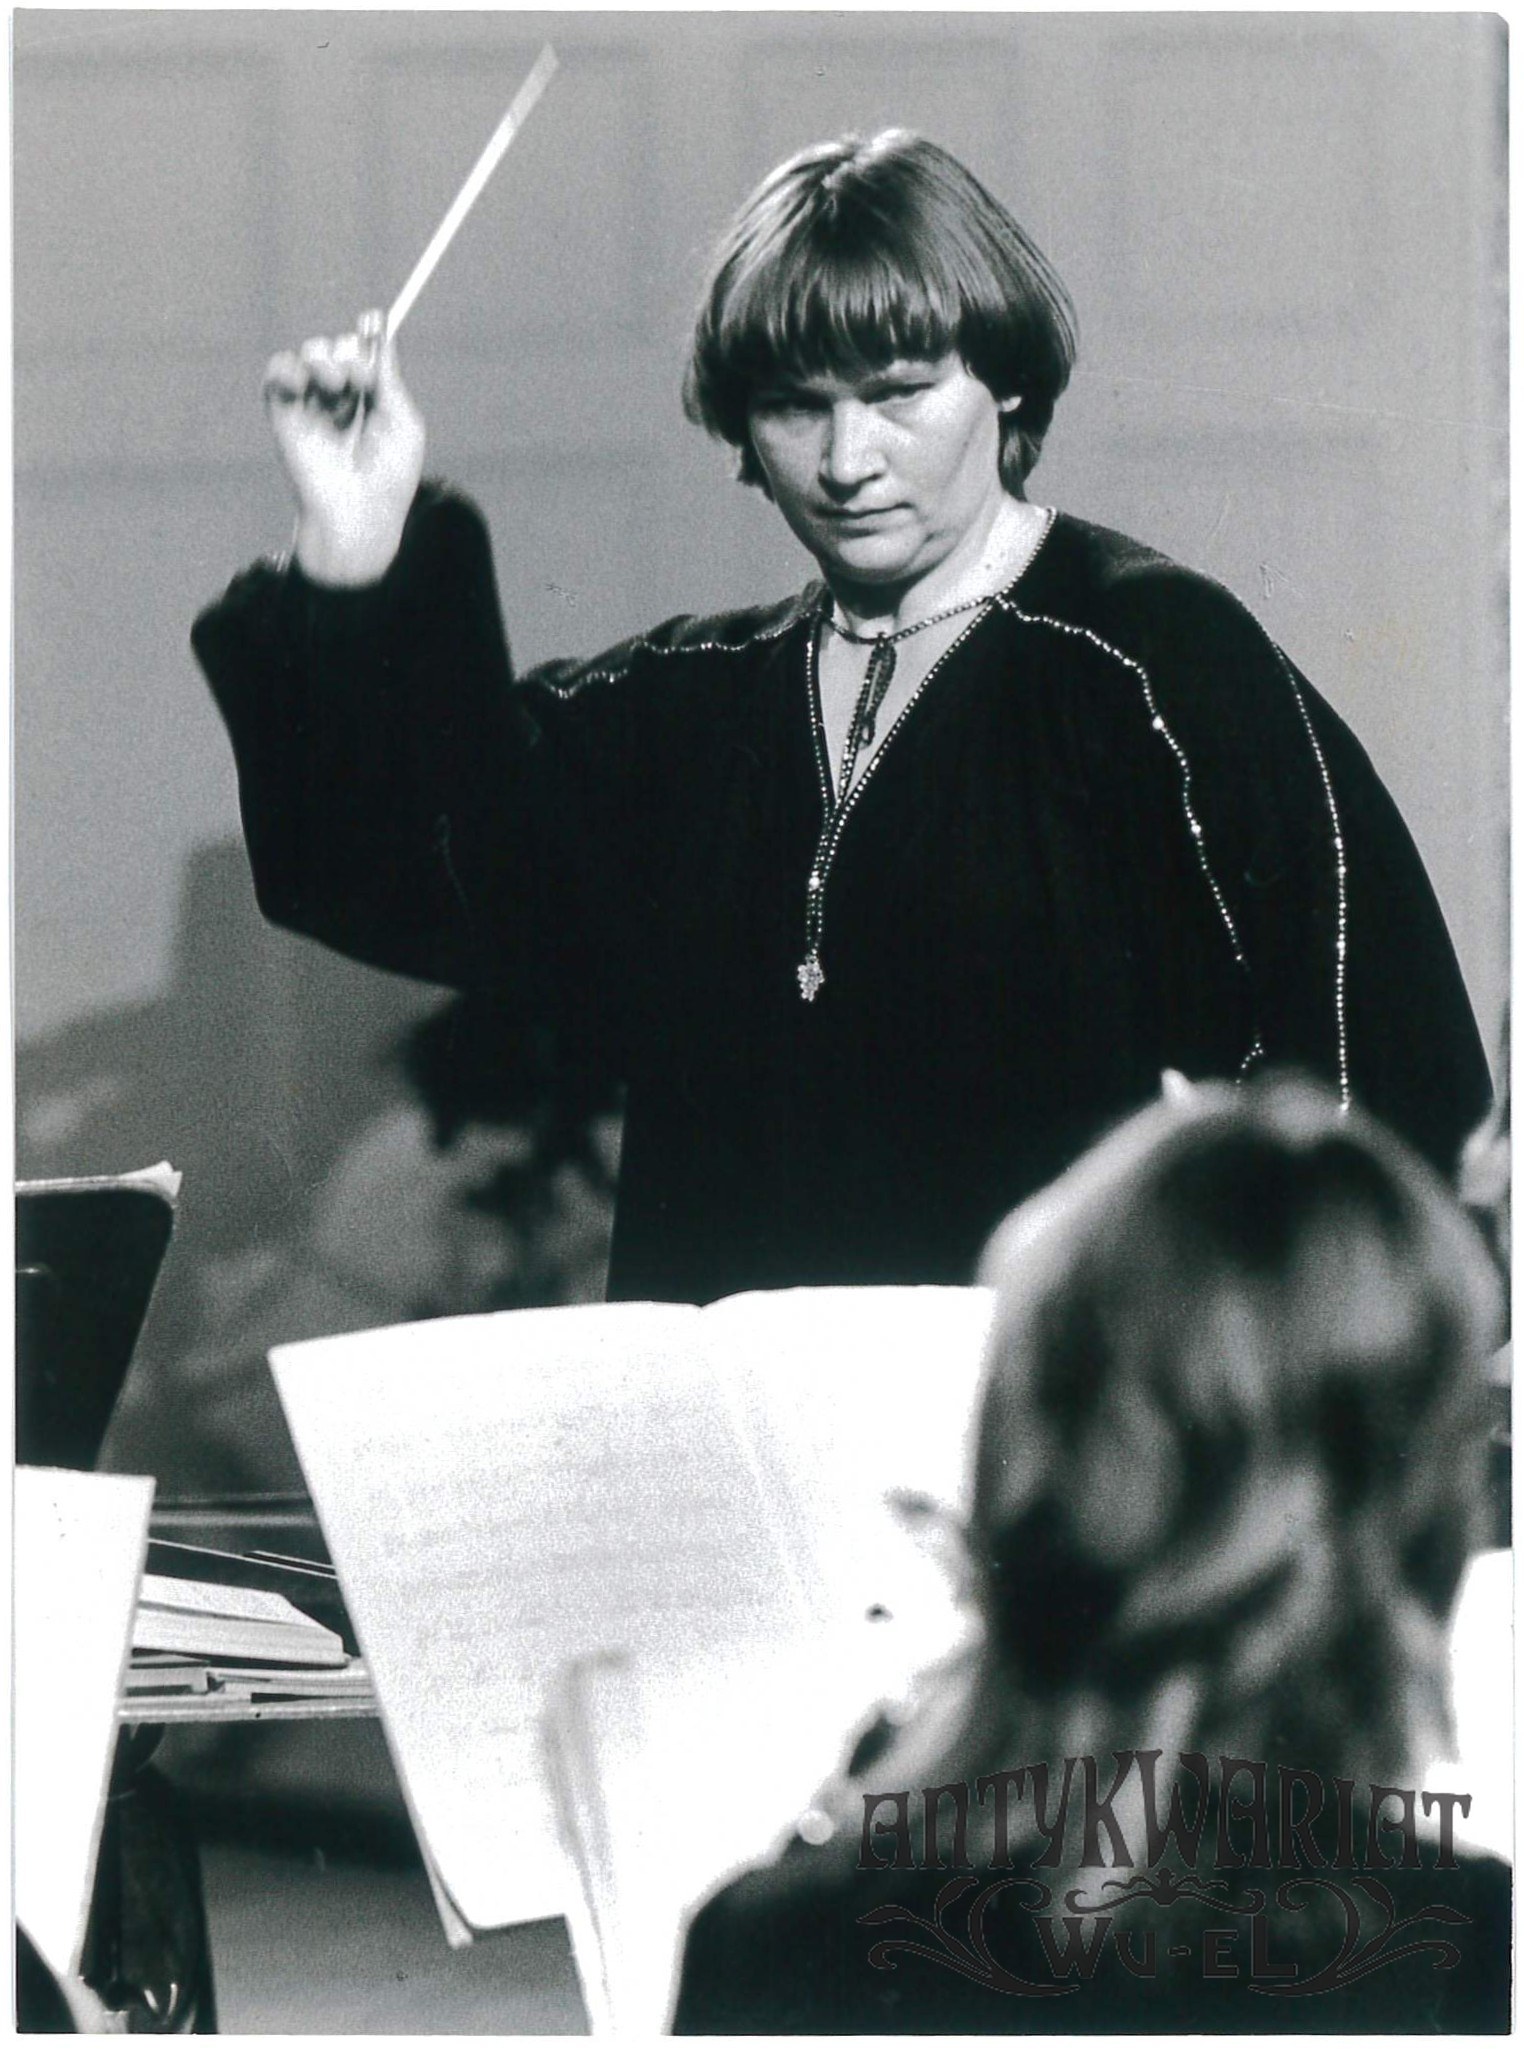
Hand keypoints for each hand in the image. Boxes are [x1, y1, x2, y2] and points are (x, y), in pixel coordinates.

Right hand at [263, 310, 425, 585]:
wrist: (359, 513)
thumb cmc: (389, 477)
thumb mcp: (403, 422)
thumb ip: (389, 377)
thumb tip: (380, 330)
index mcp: (371, 402)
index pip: (364, 354)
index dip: (368, 336)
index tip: (374, 318)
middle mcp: (340, 400)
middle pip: (339, 348)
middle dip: (351, 354)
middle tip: (361, 380)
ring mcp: (311, 406)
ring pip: (312, 354)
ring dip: (326, 359)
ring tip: (339, 386)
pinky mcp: (284, 415)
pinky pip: (278, 372)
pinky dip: (289, 366)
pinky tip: (305, 381)